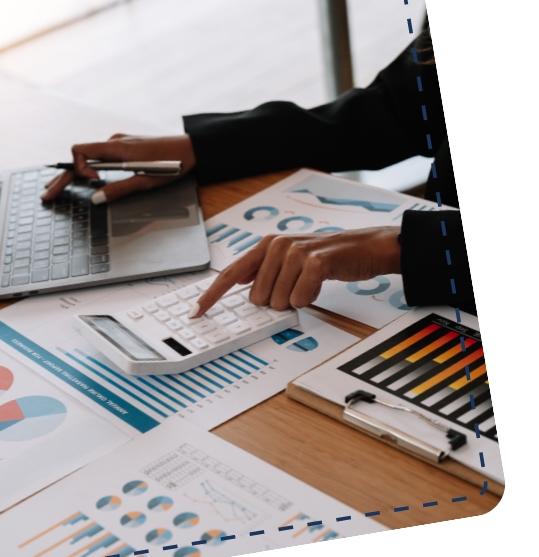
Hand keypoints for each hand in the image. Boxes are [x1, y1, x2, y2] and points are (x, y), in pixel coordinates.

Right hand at [41, 134, 196, 203]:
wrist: (192, 148)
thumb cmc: (174, 163)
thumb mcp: (147, 181)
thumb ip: (120, 189)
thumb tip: (96, 199)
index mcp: (117, 147)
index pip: (81, 151)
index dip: (79, 168)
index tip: (92, 183)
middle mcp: (113, 143)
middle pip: (79, 158)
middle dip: (63, 177)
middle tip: (48, 195)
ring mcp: (117, 144)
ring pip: (86, 157)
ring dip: (71, 173)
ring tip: (55, 188)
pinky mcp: (123, 148)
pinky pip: (97, 157)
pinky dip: (84, 168)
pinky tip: (79, 179)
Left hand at [191, 227, 401, 315]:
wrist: (361, 248)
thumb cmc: (324, 258)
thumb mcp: (288, 259)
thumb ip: (262, 271)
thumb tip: (239, 285)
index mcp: (266, 245)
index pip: (231, 273)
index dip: (212, 294)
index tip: (196, 310)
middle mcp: (276, 245)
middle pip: (257, 297)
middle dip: (276, 301)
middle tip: (295, 286)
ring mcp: (295, 252)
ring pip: (278, 301)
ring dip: (295, 300)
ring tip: (308, 283)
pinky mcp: (314, 263)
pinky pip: (299, 299)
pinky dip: (309, 299)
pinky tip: (318, 284)